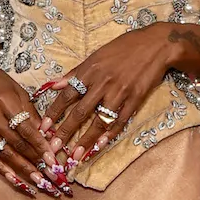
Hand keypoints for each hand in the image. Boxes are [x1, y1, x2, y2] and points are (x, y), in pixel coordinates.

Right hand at [0, 51, 70, 197]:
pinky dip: (3, 170)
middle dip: (35, 161)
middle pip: (16, 143)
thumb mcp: (18, 90)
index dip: (40, 146)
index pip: (25, 128)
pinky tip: (16, 180)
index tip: (53, 160)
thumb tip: (47, 136)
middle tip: (51, 176)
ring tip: (39, 182)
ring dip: (22, 170)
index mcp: (4, 100)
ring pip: (3, 153)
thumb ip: (32, 113)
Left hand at [42, 23, 199, 165]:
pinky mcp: (135, 100)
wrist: (155, 45)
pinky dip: (110, 134)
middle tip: (54, 147)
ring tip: (76, 154)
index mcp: (90, 70)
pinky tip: (101, 145)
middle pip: (80, 111)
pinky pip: (120, 121)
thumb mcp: (96, 55)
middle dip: (66, 131)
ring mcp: (120, 92)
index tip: (43, 127)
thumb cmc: (123, 48)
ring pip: (100, 120)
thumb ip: (74, 73)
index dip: (54, 112)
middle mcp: (103, 83)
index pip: (67, 94)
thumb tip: (53, 85)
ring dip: (87, 139)